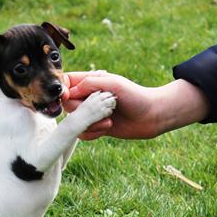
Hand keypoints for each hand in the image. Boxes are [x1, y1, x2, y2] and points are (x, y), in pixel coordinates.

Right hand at [62, 72, 209, 139]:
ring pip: (74, 121)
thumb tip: (69, 92)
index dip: (63, 90)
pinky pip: (83, 134)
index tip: (68, 96)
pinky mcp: (96, 128)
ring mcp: (91, 114)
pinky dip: (93, 133)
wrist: (153, 116)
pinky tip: (108, 127)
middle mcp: (88, 97)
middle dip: (82, 109)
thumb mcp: (114, 83)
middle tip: (103, 109)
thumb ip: (90, 83)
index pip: (66, 83)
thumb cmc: (136, 96)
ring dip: (90, 123)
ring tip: (108, 119)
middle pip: (67, 104)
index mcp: (91, 82)